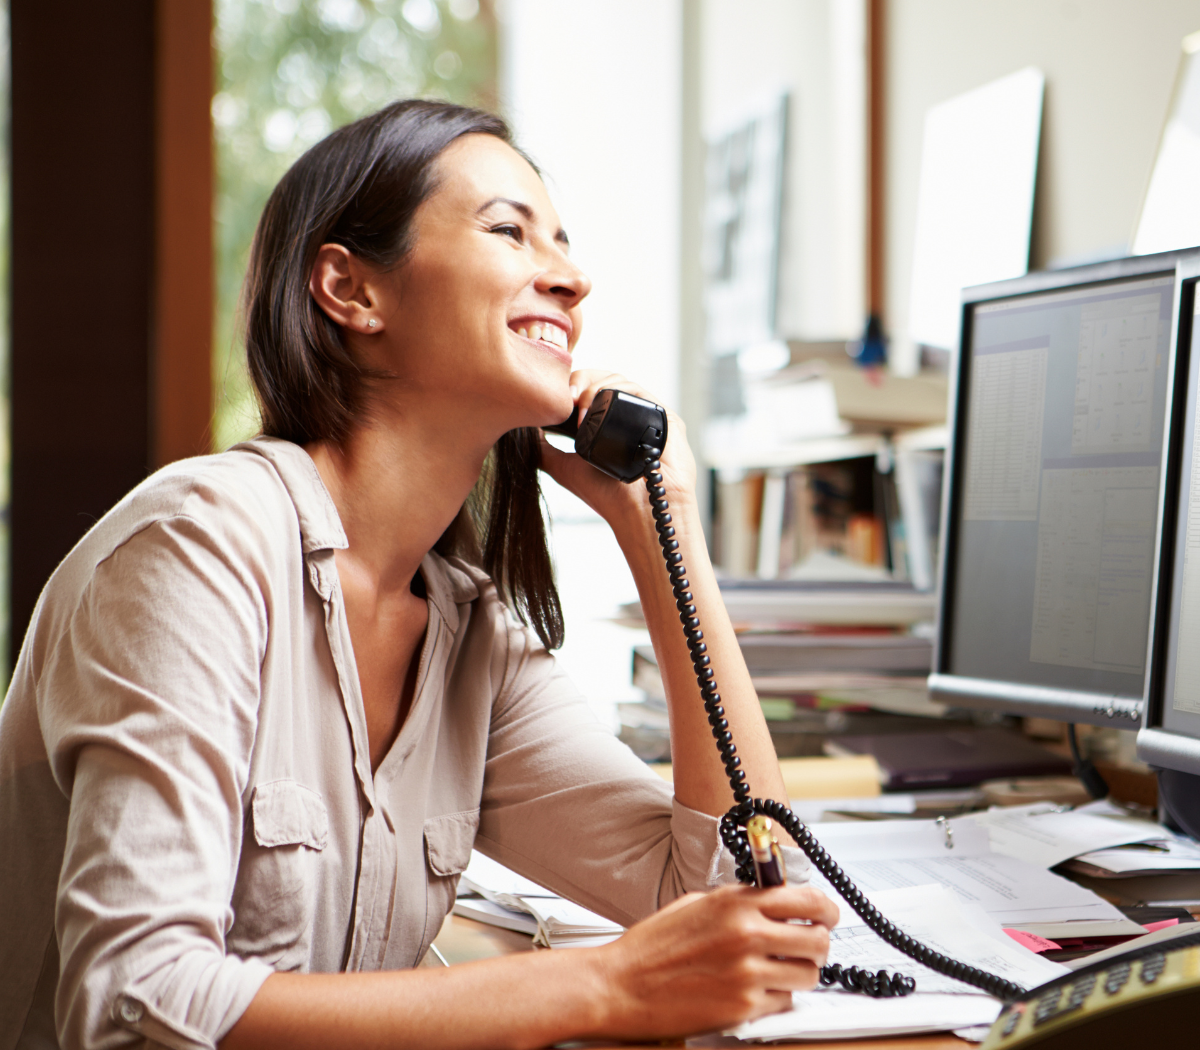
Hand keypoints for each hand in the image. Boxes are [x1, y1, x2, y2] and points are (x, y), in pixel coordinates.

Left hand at [538, 369, 695, 529]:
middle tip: (568, 395)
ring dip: (596, 384)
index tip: (555, 394)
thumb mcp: (563, 468)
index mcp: (608, 423)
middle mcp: (628, 416)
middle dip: (582, 379)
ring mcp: (647, 415)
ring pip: (621, 380)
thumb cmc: (607, 495)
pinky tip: (602, 402)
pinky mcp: (665, 417)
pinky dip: (620, 390)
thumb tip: (524, 429)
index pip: (589, 388)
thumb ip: (543, 449)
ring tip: (581, 403)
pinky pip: (642, 392)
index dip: (572, 384)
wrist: (637, 512)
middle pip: (603, 378)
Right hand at [588, 884, 838, 1040]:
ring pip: (807, 975)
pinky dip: (775, 998)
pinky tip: (754, 991)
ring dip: (798, 974)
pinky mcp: (743, 1008)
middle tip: (808, 947)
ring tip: (777, 971)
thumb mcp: (697, 905)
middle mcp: (746, 935)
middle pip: (817, 940)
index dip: (826, 909)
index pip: (806, 900)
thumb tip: (775, 900)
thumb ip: (739, 901)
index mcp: (736, 904)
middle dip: (818, 944)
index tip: (827, 915)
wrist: (621, 984)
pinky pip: (783, 1003)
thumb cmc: (653, 946)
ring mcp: (747, 973)